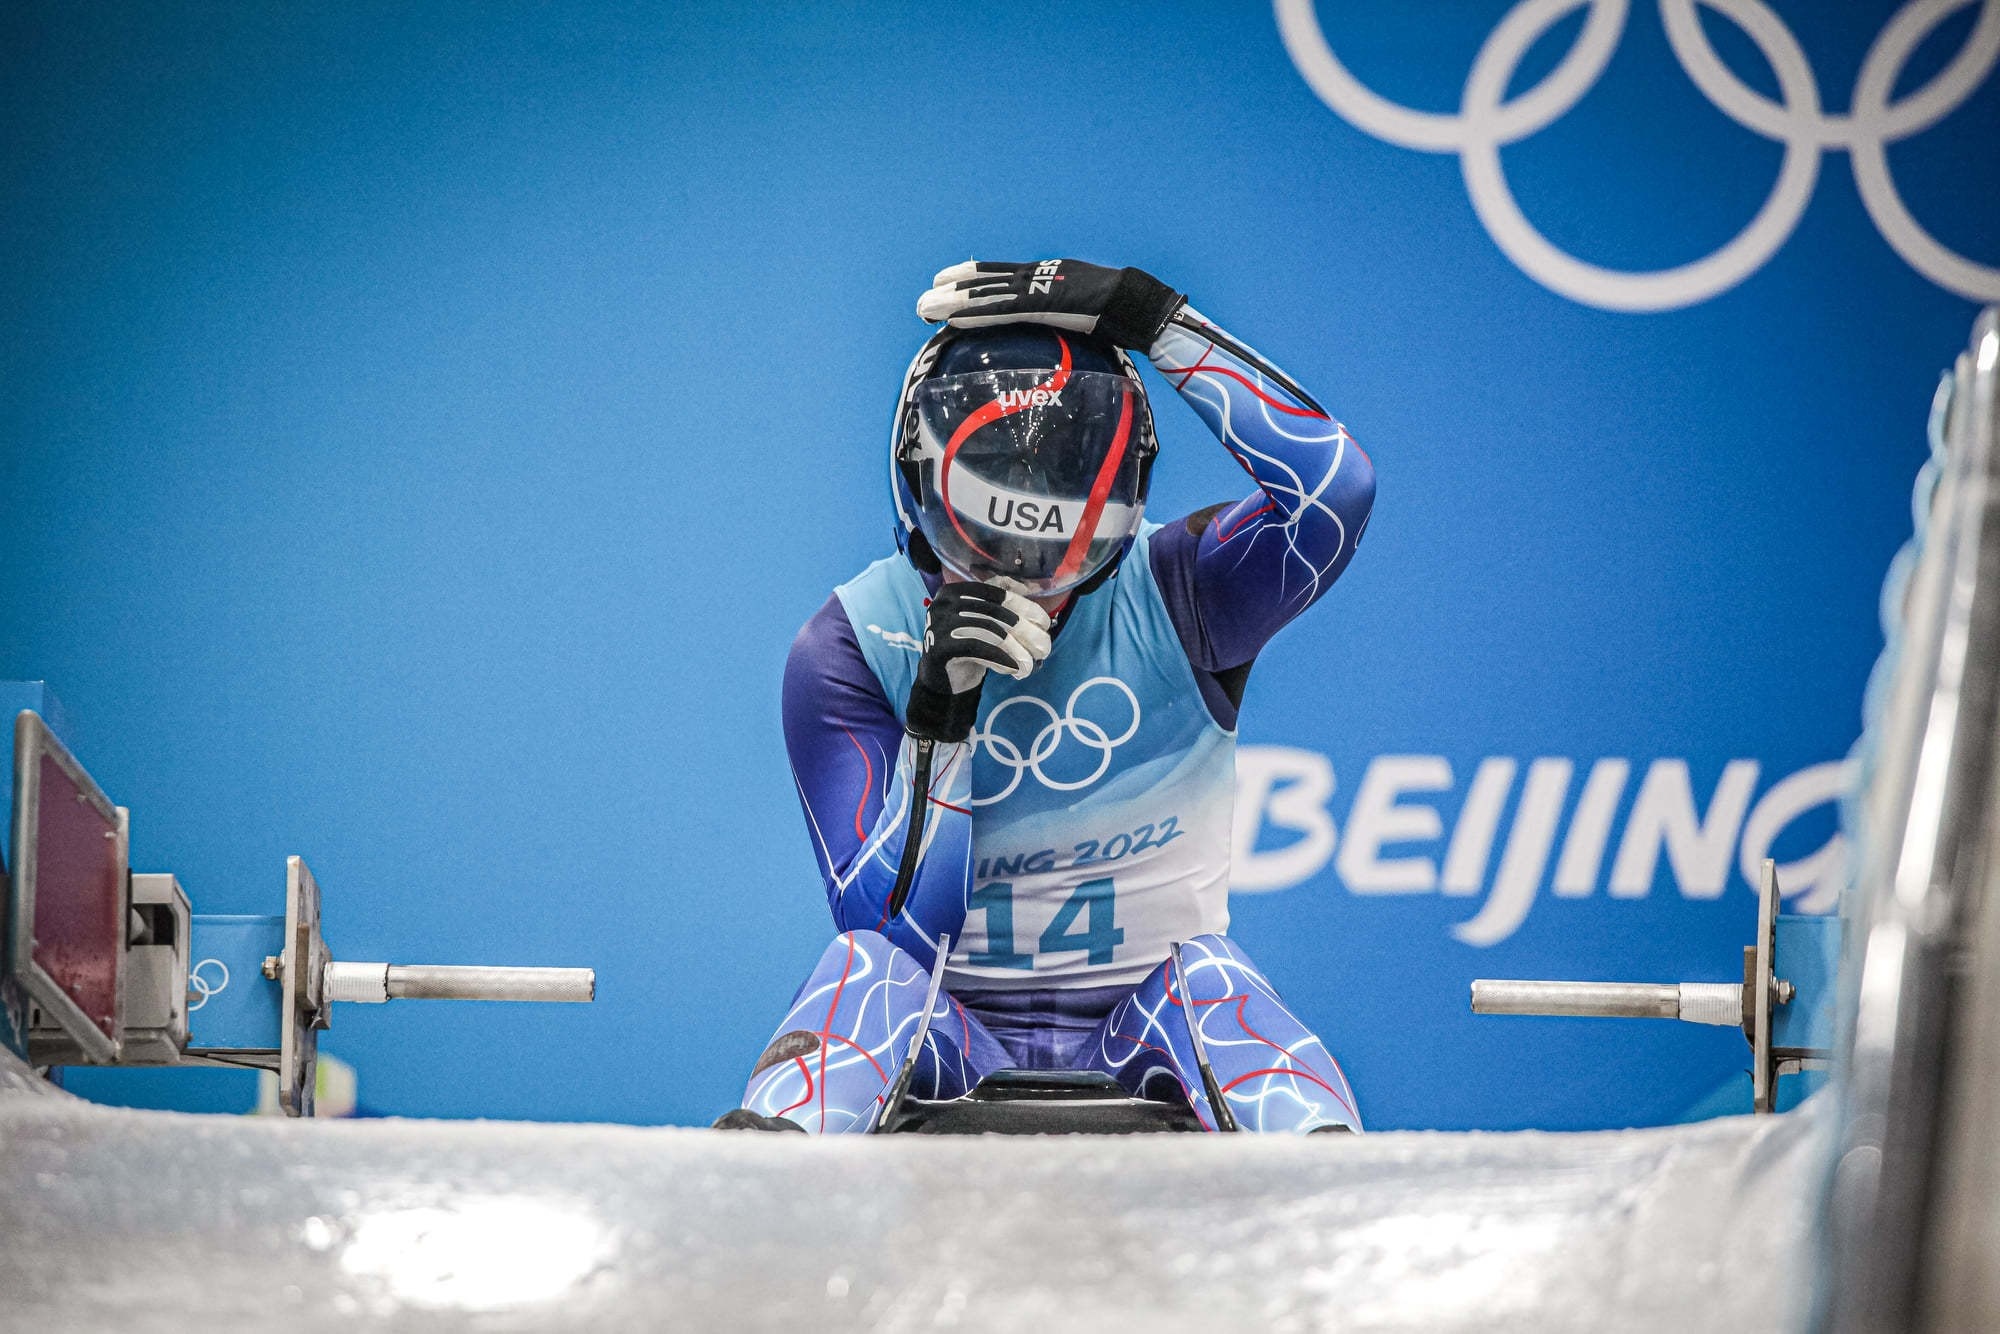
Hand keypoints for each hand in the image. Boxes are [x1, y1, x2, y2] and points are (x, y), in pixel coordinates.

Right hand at [905, 582, 1052, 741]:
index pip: (997, 592)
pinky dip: (1000, 659)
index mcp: (958, 590)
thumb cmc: (968, 649)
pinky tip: (1014, 670)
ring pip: (990, 631)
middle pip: (996, 613)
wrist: (941, 681)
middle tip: (1044, 648)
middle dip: (1026, 631)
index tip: (1044, 623)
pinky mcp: (940, 647)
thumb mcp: (985, 625)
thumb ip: (1003, 609)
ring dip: (1016, 649)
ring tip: (1030, 665)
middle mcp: (946, 602)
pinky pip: (978, 649)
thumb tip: (1034, 597)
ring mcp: (940, 623)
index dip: (1024, 606)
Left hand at [915, 259, 1184, 350]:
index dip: (972, 276)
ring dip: (955, 303)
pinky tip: (955, 320)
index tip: (946, 280)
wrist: (1142, 303)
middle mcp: (1041, 276)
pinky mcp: (1047, 304)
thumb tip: (1057, 329)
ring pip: (988, 294)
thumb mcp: (1084, 312)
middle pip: (987, 282)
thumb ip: (1064, 317)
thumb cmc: (1121, 313)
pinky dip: (978, 315)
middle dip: (954, 290)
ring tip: (927, 308)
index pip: (1002, 275)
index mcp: (1049, 275)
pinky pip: (1005, 311)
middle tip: (924, 300)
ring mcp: (1043, 287)